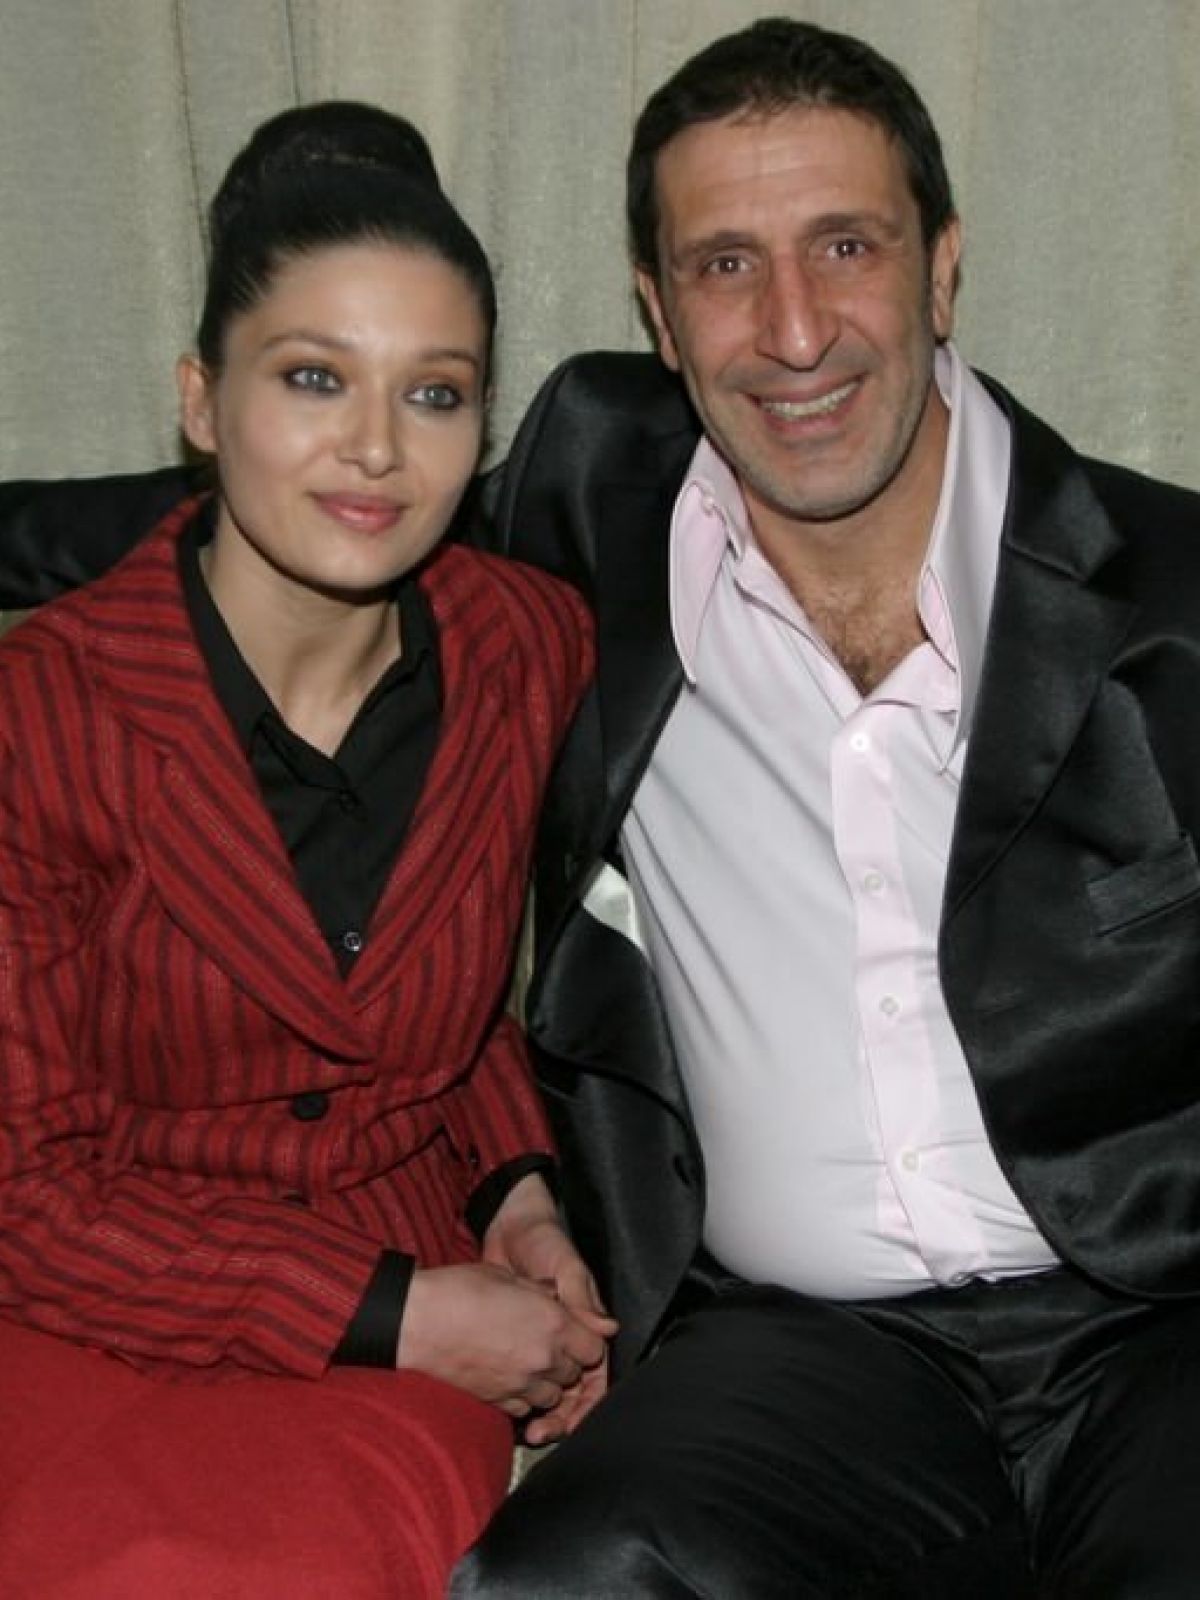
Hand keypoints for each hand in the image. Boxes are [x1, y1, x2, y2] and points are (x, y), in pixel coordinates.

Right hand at [396, 1260, 608, 1421]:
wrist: (418, 1321)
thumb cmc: (460, 1290)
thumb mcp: (508, 1277)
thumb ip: (541, 1292)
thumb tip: (556, 1297)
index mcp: (553, 1323)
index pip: (595, 1348)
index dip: (586, 1339)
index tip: (572, 1332)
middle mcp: (543, 1358)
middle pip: (574, 1373)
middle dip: (566, 1360)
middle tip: (545, 1342)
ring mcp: (520, 1384)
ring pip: (551, 1396)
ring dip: (546, 1382)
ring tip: (526, 1361)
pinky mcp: (497, 1401)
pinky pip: (523, 1409)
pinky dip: (522, 1397)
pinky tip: (507, 1377)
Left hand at [482, 1174, 617, 1442]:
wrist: (507, 1227)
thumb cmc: (544, 1241)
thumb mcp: (566, 1267)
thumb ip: (582, 1300)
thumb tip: (608, 1332)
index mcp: (586, 1324)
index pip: (596, 1374)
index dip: (589, 1403)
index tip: (572, 1423)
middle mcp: (566, 1338)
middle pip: (573, 1391)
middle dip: (563, 1417)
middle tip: (541, 1434)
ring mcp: (540, 1341)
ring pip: (548, 1391)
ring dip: (542, 1413)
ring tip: (527, 1431)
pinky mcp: (515, 1341)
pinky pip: (522, 1378)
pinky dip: (518, 1397)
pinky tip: (507, 1410)